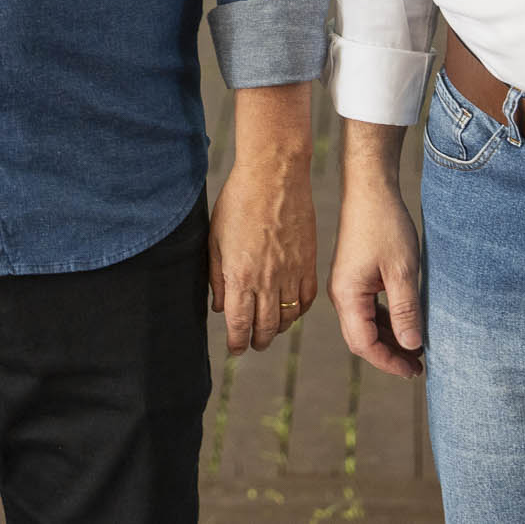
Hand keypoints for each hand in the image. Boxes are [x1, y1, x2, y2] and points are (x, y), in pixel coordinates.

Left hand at [209, 162, 317, 355]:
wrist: (275, 175)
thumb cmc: (238, 201)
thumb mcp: (215, 238)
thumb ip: (216, 277)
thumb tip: (220, 307)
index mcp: (241, 275)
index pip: (239, 323)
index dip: (237, 341)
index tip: (235, 348)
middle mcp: (268, 280)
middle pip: (266, 327)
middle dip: (257, 341)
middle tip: (252, 344)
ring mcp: (291, 273)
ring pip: (288, 317)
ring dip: (278, 330)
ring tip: (270, 330)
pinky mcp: (309, 263)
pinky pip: (307, 299)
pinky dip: (298, 311)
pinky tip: (291, 310)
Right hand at [329, 177, 422, 378]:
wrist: (369, 188)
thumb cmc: (385, 225)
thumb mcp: (402, 270)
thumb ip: (405, 311)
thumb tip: (412, 347)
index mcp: (347, 295)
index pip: (364, 344)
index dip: (389, 362)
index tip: (414, 370)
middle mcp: (341, 294)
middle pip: (361, 339)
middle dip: (389, 356)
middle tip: (419, 366)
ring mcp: (346, 286)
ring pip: (365, 326)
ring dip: (389, 340)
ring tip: (416, 350)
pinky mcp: (354, 277)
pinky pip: (367, 310)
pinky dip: (385, 322)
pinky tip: (405, 324)